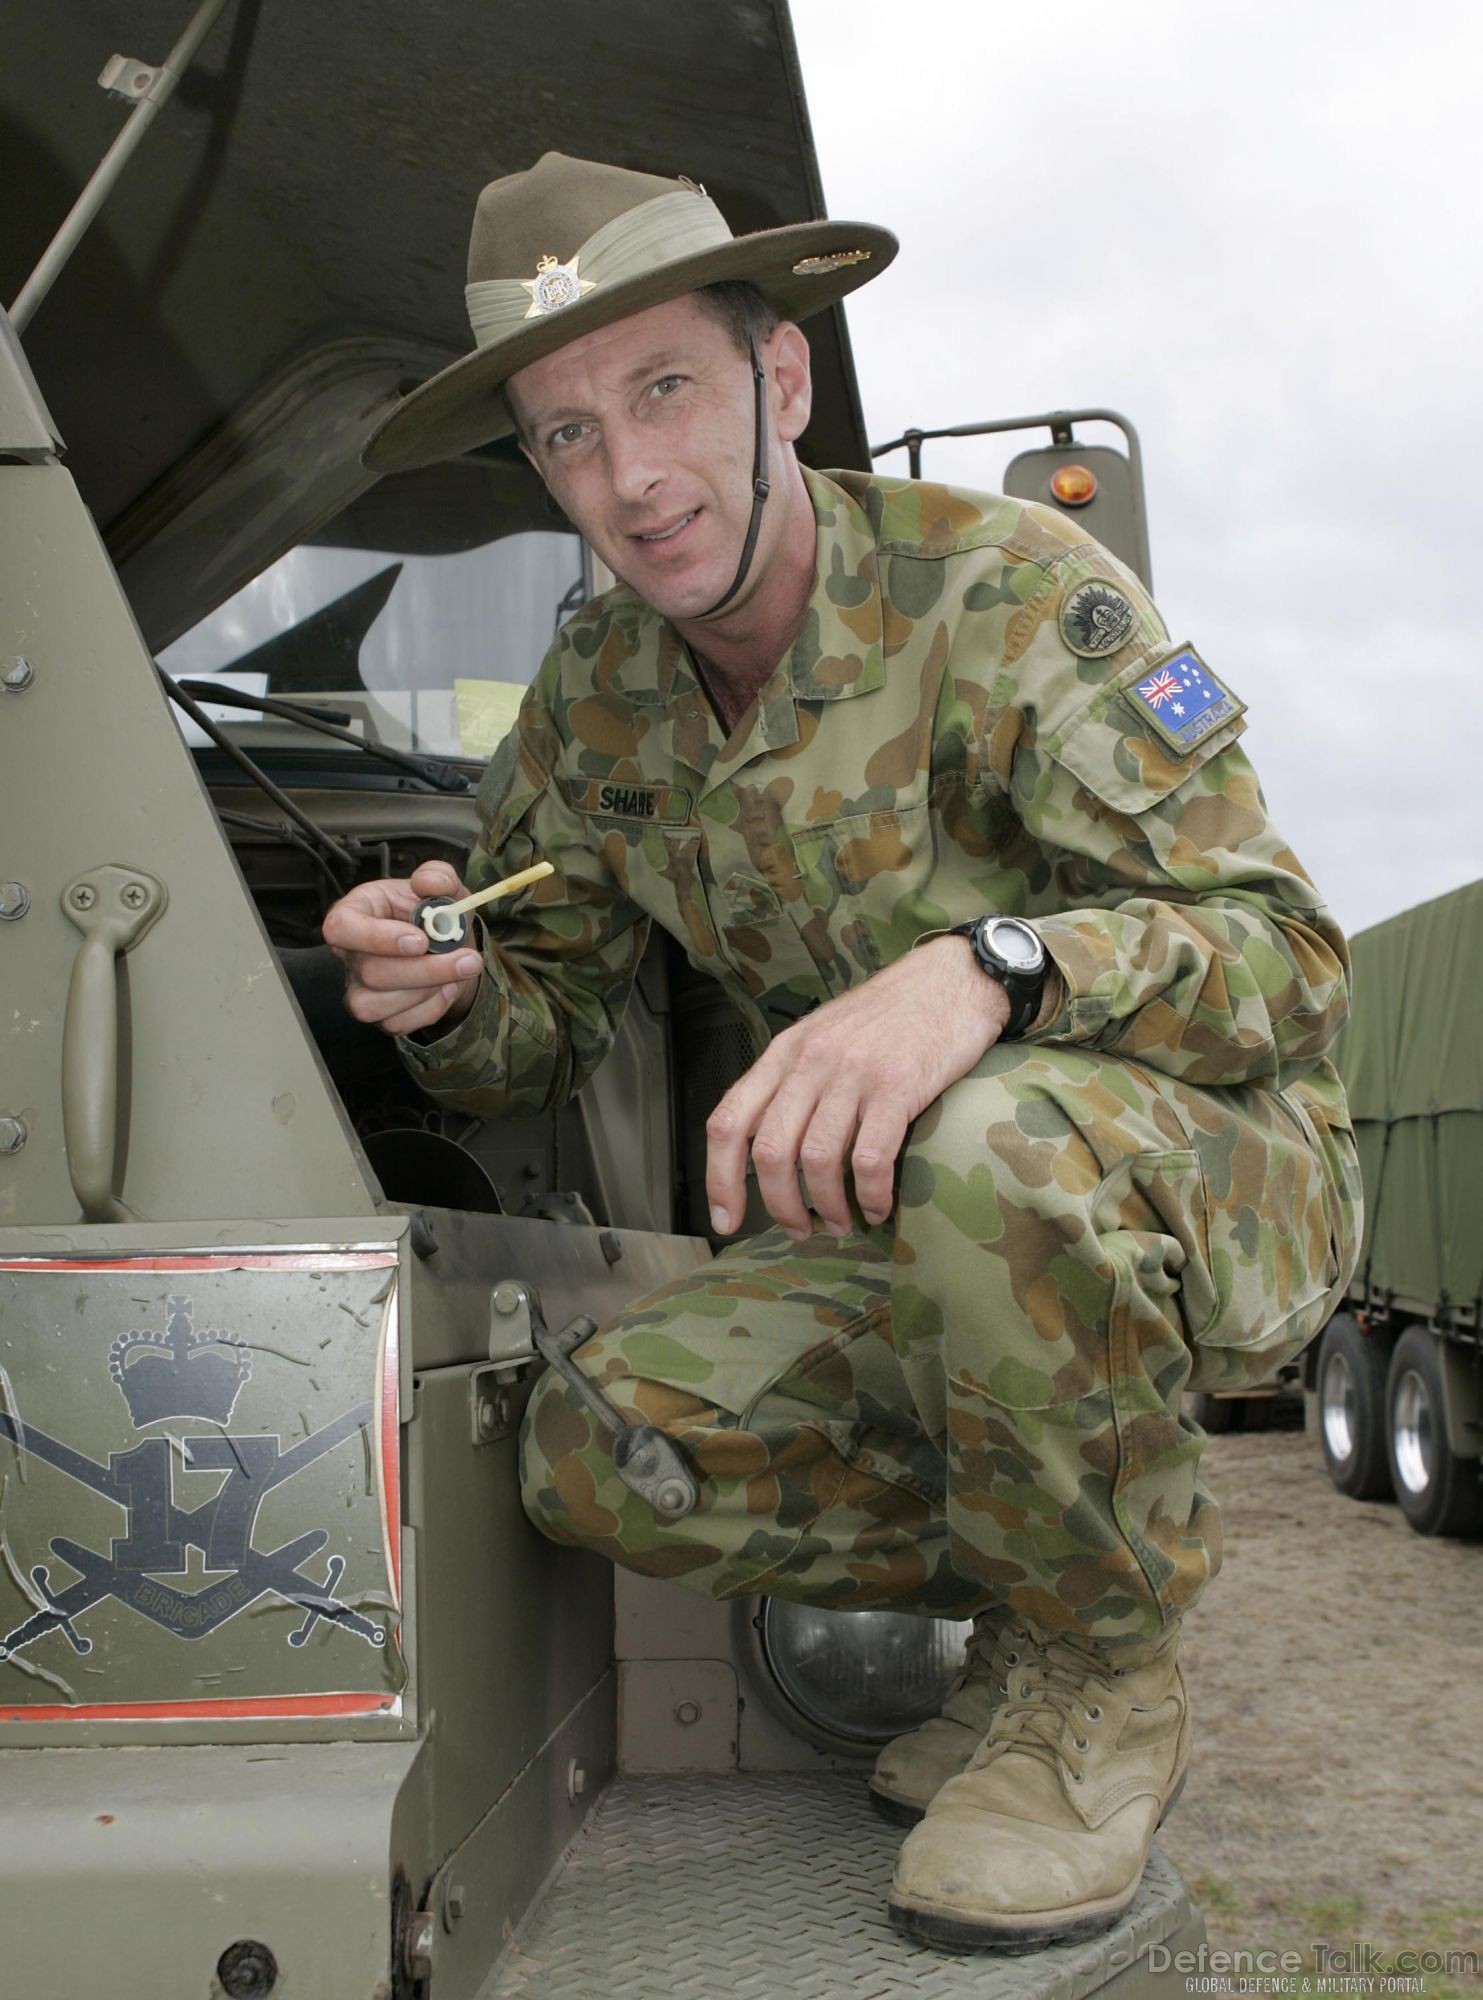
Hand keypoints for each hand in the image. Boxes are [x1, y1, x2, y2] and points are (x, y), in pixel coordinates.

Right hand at [322, 859, 483, 1037]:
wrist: (452, 949)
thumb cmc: (437, 916)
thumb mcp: (445, 887)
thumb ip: (439, 876)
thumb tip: (431, 883)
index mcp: (357, 912)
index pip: (341, 927)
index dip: (376, 937)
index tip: (420, 940)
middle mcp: (351, 953)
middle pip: (370, 972)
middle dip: (425, 970)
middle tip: (467, 959)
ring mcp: (359, 987)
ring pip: (376, 1005)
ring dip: (427, 992)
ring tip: (456, 972)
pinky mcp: (377, 1014)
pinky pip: (395, 1024)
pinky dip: (430, 1009)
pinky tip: (444, 989)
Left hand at [705, 936, 1013, 1239]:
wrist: (951, 979)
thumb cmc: (889, 1015)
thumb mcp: (823, 1036)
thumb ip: (792, 1082)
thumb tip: (769, 1150)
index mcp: (784, 1053)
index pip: (729, 1122)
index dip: (718, 1179)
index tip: (725, 1220)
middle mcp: (810, 1062)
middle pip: (770, 1152)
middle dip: (780, 1205)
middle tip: (800, 1228)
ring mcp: (853, 1073)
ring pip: (817, 1161)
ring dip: (828, 1207)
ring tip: (843, 1223)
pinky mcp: (897, 1086)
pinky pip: (871, 1159)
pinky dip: (871, 1195)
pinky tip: (878, 1206)